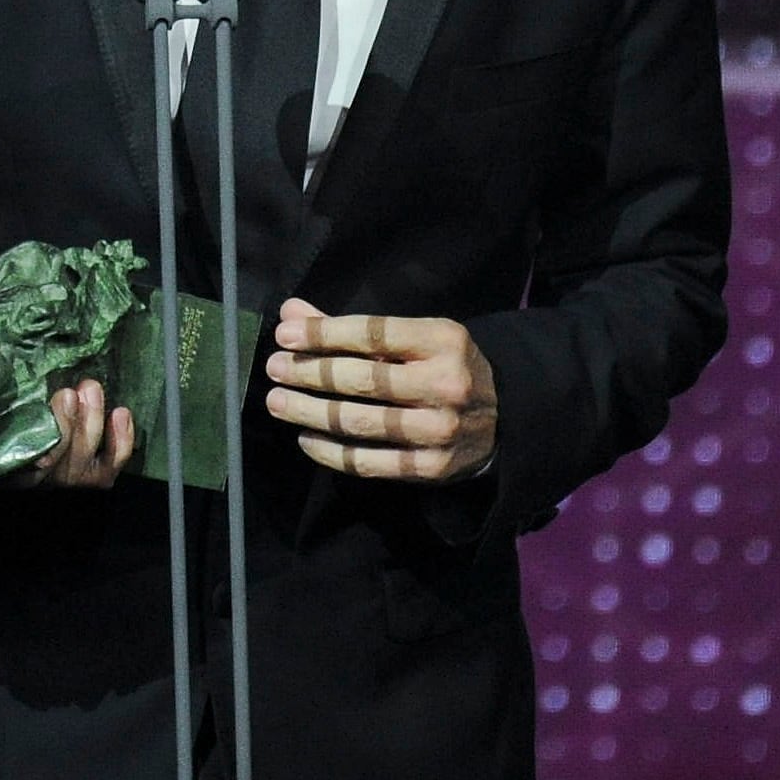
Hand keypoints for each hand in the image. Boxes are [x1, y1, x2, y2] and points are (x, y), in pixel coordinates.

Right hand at [0, 272, 135, 489]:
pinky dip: (118, 445)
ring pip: (74, 469)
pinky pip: (104, 470)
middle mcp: (16, 467)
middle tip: (72, 391)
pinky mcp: (82, 469)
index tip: (35, 415)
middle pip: (45, 468)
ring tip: (91, 389)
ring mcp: (51, 471)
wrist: (5, 383)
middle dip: (65, 429)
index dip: (23, 448)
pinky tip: (120, 414)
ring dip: (88, 428)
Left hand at [264, 298, 496, 482]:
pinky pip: (369, 463)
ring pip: (359, 422)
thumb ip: (351, 329)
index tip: (284, 335)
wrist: (504, 418)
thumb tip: (291, 312)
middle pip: (363, 379)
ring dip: (310, 412)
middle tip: (274, 368)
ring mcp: (440, 430)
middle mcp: (446, 384)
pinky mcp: (432, 468)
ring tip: (277, 402)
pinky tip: (306, 438)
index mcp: (444, 340)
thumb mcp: (413, 338)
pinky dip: (330, 452)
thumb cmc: (444, 367)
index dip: (324, 333)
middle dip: (310, 372)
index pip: (373, 333)